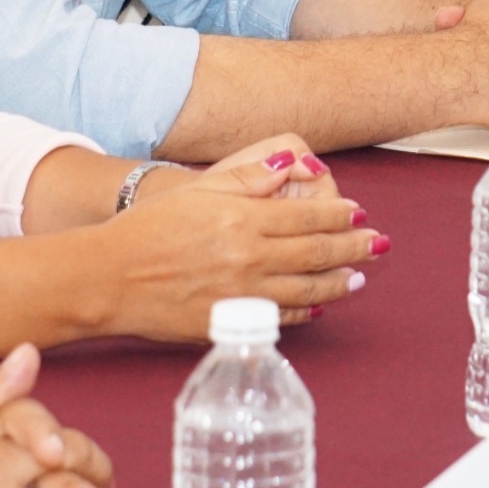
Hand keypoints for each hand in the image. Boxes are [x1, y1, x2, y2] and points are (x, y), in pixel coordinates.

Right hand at [105, 143, 378, 334]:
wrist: (110, 276)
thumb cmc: (148, 228)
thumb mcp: (199, 190)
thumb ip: (248, 179)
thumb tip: (294, 165)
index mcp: (243, 220)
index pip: (308, 217)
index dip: (339, 215)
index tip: (359, 213)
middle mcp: (249, 258)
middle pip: (316, 253)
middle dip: (353, 248)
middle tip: (378, 244)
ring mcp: (242, 294)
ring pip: (306, 289)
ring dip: (338, 282)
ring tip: (358, 278)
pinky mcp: (230, 322)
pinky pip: (279, 317)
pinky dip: (304, 311)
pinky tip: (318, 306)